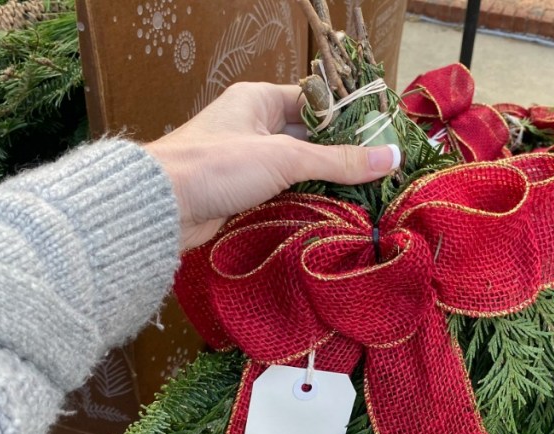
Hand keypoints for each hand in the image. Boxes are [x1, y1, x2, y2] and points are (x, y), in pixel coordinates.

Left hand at [145, 82, 399, 249]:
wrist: (163, 207)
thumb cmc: (216, 166)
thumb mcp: (286, 158)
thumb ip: (339, 160)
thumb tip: (390, 157)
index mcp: (258, 99)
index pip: (314, 101)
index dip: (348, 117)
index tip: (381, 136)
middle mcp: (252, 125)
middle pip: (309, 138)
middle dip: (341, 155)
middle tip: (380, 172)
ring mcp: (246, 161)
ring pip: (297, 169)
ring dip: (324, 183)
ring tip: (365, 196)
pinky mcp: (241, 192)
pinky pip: (283, 192)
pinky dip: (305, 201)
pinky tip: (333, 213)